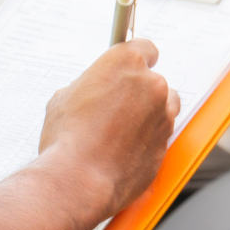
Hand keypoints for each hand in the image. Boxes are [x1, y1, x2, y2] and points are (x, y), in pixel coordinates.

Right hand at [37, 39, 179, 217]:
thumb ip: (88, 87)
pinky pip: (159, 136)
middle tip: (113, 108)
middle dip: (137, 92)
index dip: (137, 58)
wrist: (79, 181)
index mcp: (126, 63)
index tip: (131, 67)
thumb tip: (91, 93)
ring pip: (163, 108)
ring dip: (147, 115)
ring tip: (118, 132)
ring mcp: (163, 115)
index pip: (144, 48)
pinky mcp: (166, 144)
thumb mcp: (63, 99)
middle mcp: (151, 85)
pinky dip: (146, 140)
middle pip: (153, 81)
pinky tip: (122, 150)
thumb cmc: (67, 140)